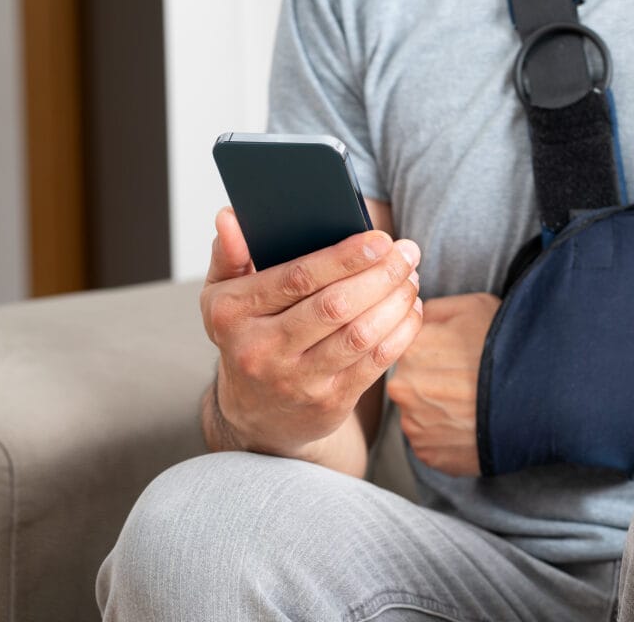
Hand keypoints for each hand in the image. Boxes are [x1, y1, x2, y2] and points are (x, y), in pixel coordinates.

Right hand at [200, 207, 422, 461]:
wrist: (255, 416)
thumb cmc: (246, 337)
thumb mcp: (222, 297)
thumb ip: (229, 254)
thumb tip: (230, 217)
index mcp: (233, 313)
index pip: (297, 278)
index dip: (344, 257)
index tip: (380, 238)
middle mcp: (261, 349)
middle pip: (335, 306)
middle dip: (380, 275)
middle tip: (407, 253)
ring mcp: (296, 380)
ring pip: (360, 335)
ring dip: (395, 302)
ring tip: (411, 278)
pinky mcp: (329, 403)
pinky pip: (374, 363)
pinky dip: (401, 332)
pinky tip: (410, 310)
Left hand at [386, 292, 499, 476]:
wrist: (540, 398)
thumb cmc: (508, 346)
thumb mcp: (473, 306)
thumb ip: (434, 310)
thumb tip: (415, 317)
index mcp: (409, 348)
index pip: (406, 347)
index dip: (432, 350)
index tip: (454, 354)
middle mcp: (403, 388)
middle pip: (411, 382)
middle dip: (432, 380)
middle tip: (466, 378)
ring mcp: (415, 425)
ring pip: (418, 413)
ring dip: (437, 410)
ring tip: (472, 403)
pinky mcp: (429, 455)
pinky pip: (430, 443)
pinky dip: (446, 436)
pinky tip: (471, 424)